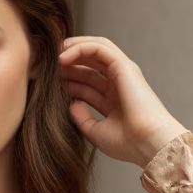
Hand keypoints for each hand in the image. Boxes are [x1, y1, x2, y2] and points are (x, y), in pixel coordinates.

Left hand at [59, 36, 187, 167]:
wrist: (148, 144)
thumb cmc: (128, 143)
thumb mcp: (96, 131)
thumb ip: (82, 117)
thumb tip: (71, 104)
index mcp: (114, 100)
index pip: (86, 82)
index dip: (67, 79)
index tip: (46, 82)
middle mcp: (118, 84)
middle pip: (89, 64)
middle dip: (67, 63)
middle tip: (44, 66)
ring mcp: (123, 73)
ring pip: (95, 49)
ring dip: (72, 49)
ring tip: (52, 56)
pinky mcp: (124, 66)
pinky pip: (99, 47)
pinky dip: (80, 48)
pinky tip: (63, 57)